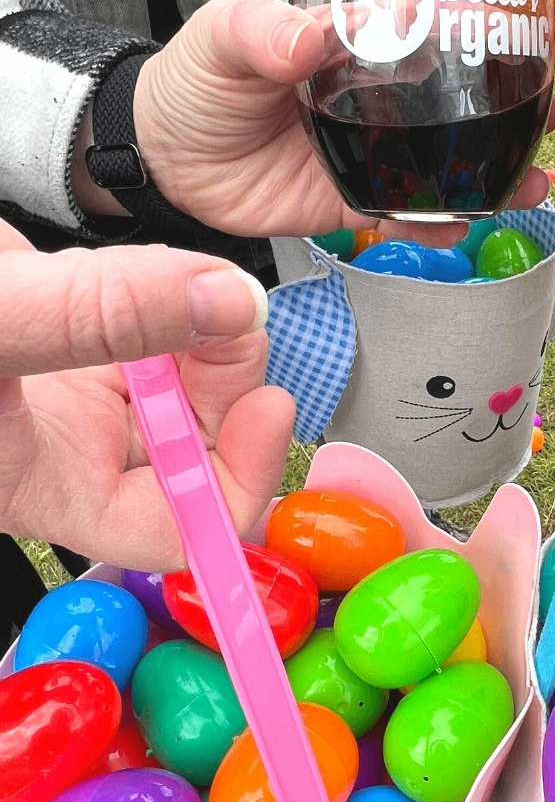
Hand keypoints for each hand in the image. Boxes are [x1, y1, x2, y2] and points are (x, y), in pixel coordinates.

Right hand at [0, 218, 293, 570]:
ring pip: (184, 379)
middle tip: (232, 318)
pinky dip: (177, 296)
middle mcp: (67, 446)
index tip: (266, 404)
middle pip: (195, 444)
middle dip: (229, 387)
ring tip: (200, 285)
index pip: (172, 530)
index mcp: (42, 488)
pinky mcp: (73, 326)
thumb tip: (228, 300)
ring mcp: (72, 385)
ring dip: (210, 336)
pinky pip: (155, 325)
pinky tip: (173, 270)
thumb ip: (100, 316)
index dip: (234, 483)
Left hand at [122, 0, 554, 245]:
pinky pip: (405, 217)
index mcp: (348, 50)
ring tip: (531, 185)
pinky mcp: (353, 205)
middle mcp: (370, 104)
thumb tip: (307, 37)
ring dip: (488, 179)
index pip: (420, 36)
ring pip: (440, 169)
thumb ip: (263, 34)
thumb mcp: (222, 41)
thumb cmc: (195, 84)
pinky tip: (464, 227)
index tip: (514, 41)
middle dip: (502, 116)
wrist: (169, 160)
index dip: (471, 38)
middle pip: (449, 109)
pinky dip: (437, 225)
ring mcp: (366, 158)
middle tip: (544, 120)